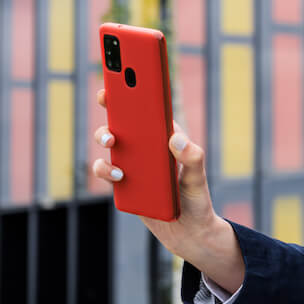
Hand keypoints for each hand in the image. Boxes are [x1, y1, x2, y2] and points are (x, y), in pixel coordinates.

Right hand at [92, 88, 244, 292]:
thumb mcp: (197, 180)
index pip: (151, 107)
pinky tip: (120, 177)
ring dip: (106, 138)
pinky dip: (108, 171)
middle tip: (108, 97)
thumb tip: (175, 139)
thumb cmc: (195, 200)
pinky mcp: (123, 183)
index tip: (127, 69)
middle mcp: (147, 147)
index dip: (138, 86)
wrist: (187, 233)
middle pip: (125, 119)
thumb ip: (191, 159)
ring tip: (113, 144)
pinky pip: (108, 172)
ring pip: (111, 144)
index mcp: (166, 137)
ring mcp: (132, 164)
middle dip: (114, 104)